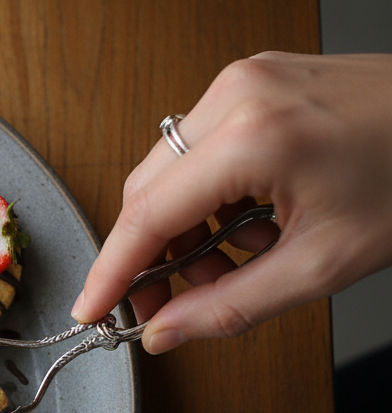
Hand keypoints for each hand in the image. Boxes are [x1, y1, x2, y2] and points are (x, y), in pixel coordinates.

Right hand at [71, 52, 391, 352]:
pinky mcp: (256, 80)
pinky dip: (208, 195)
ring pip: (169, 170)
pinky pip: (199, 147)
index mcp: (254, 136)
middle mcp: (238, 95)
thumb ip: (229, 307)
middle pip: (148, 191)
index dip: (111, 271)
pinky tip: (247, 223)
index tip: (89, 309)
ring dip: (183, 227)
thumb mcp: (323, 263)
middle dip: (152, 255)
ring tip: (235, 262)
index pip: (146, 215)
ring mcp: (245, 80)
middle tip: (174, 304)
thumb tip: (166, 333)